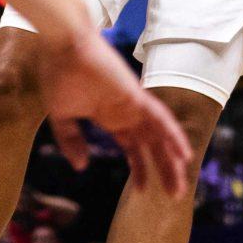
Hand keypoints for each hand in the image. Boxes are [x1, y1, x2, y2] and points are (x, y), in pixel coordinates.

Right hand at [35, 30, 193, 197]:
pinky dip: (173, 135)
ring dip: (171, 160)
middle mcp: (126, 112)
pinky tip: (183, 154)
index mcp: (110, 116)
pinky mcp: (136, 95)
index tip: (142, 191)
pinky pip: (160, 118)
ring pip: (159, 136)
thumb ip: (71, 141)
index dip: (140, 168)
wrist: (62, 46)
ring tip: (181, 185)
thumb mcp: (62, 116)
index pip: (132, 147)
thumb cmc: (59, 75)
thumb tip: (82, 166)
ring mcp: (134, 104)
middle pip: (151, 145)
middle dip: (163, 170)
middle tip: (174, 196)